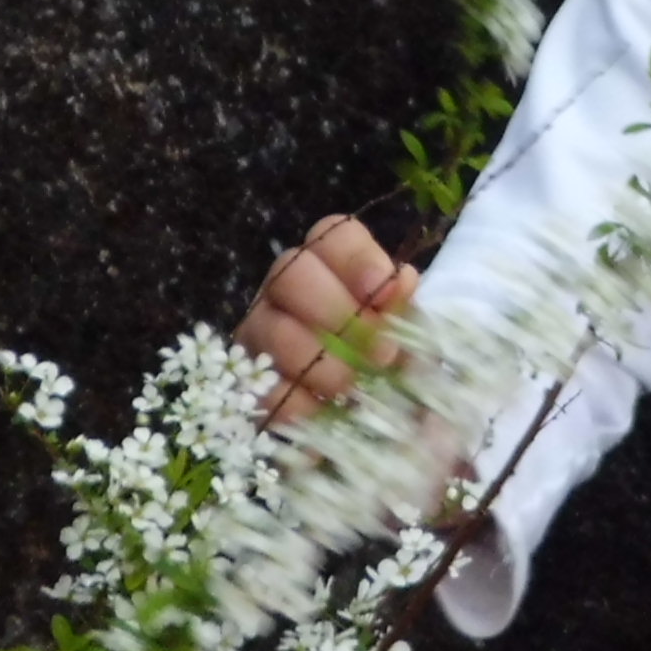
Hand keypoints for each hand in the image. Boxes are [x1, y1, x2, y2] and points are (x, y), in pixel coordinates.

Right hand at [238, 212, 419, 427]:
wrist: (360, 416)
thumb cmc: (382, 357)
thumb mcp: (402, 332)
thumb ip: (403, 307)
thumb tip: (403, 282)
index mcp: (331, 261)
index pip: (335, 234)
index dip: (358, 260)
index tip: (386, 296)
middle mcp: (287, 285)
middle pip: (292, 273)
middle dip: (337, 312)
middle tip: (377, 353)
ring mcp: (259, 328)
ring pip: (274, 329)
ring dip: (319, 362)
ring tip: (351, 387)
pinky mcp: (247, 376)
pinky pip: (262, 383)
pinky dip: (296, 401)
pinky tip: (322, 411)